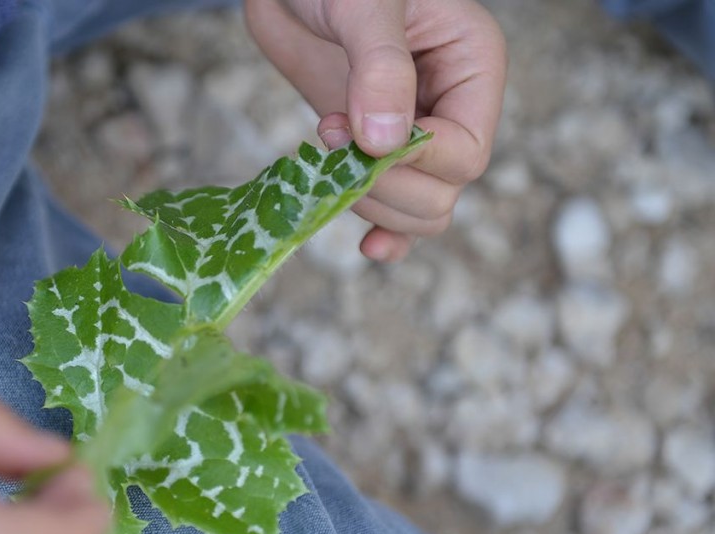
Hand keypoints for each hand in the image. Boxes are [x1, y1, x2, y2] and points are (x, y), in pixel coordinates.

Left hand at [244, 0, 506, 260]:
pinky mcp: (372, 154)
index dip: (418, 162)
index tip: (361, 138)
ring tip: (325, 153)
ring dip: (369, 203)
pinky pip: (394, 213)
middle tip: (330, 141)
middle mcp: (451, 109)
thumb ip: (379, 67)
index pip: (467, 152)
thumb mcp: (364, 3)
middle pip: (442, 194)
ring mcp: (412, 137)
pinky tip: (365, 246)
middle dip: (384, 186)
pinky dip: (382, 233)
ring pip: (419, 212)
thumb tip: (385, 142)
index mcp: (471, 67)